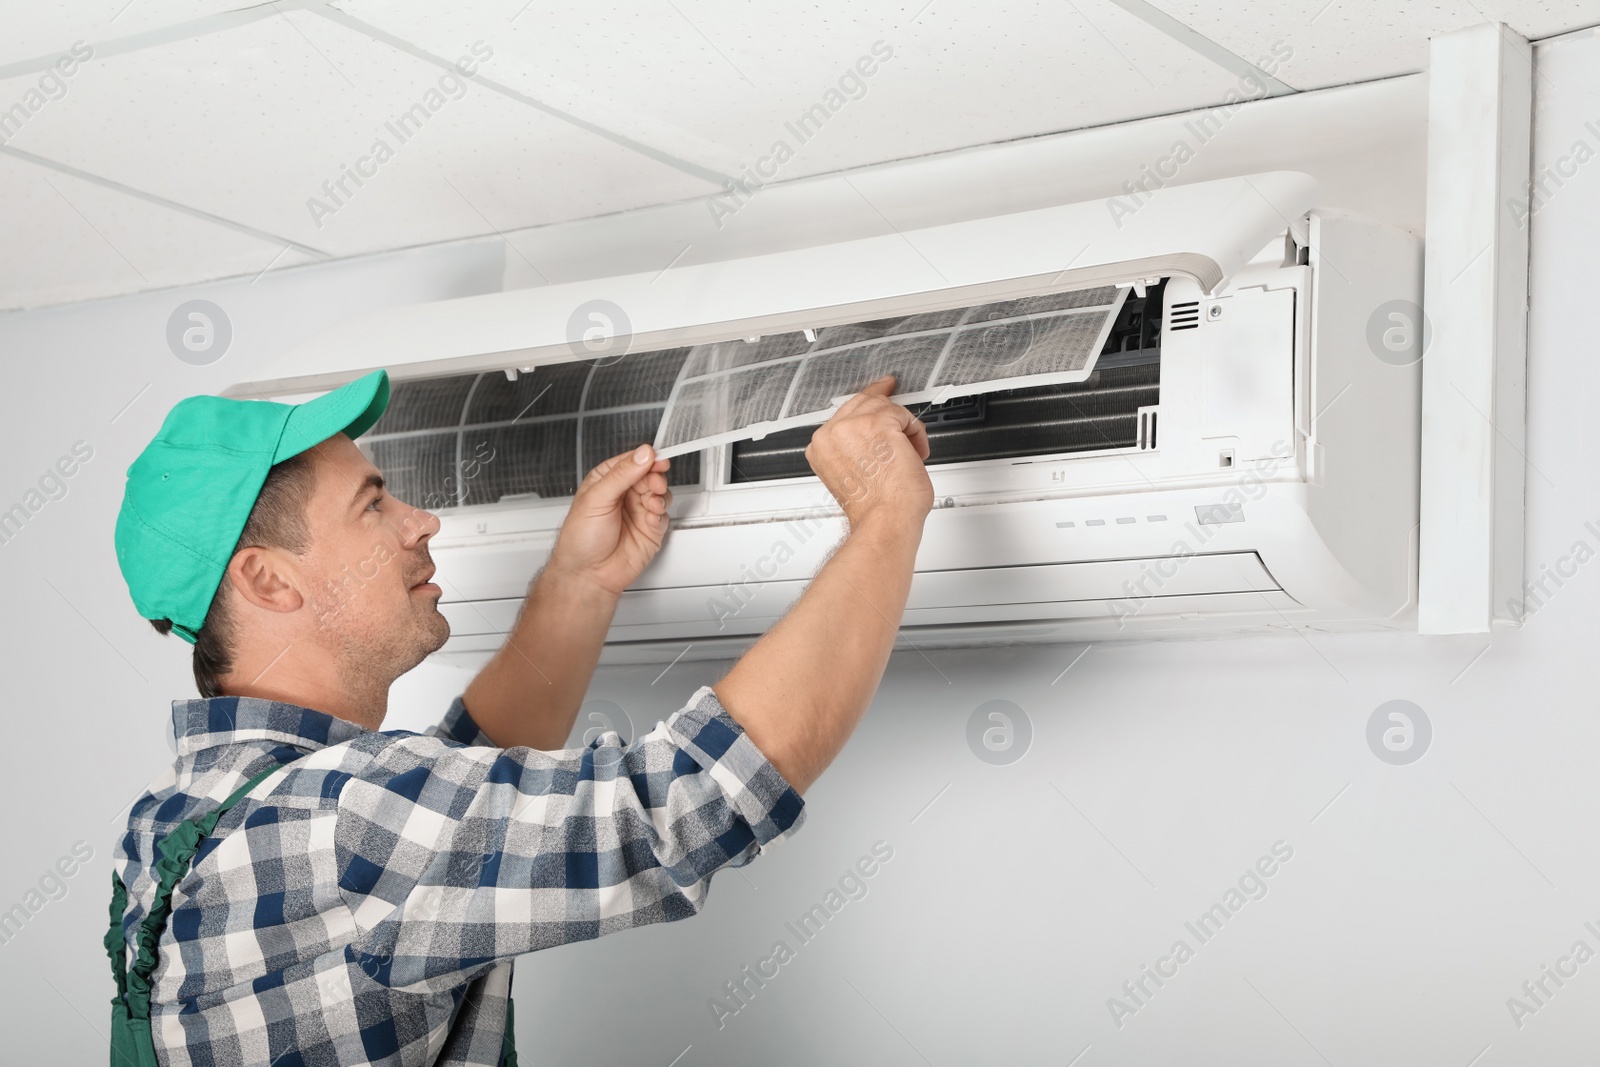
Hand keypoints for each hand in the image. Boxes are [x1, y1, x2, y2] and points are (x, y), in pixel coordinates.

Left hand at [547, 444, 672, 595]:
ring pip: (660, 493)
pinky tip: (651, 517)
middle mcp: (623, 495)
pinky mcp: (650, 530)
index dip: (645, 458)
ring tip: (651, 503)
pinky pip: (663, 515)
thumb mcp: (596, 499)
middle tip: (654, 483)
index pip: (631, 461)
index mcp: (606, 481)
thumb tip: (642, 455)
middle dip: (655, 477)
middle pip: (649, 475)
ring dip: (660, 496)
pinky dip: (660, 514)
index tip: (656, 458)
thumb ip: (621, 475)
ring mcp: (638, 512)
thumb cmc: (580, 540)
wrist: (588, 575)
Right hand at [805, 375, 933, 535]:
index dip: (864, 406)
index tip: (877, 393)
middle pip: (862, 403)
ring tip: (910, 451)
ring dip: (902, 427)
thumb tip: (874, 439)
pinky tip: (915, 451)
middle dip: (885, 408)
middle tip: (899, 408)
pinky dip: (915, 433)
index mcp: (821, 447)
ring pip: (883, 406)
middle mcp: (832, 433)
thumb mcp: (851, 474)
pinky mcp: (878, 423)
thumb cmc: (874, 508)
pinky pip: (904, 415)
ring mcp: (853, 426)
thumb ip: (854, 451)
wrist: (884, 520)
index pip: (844, 414)